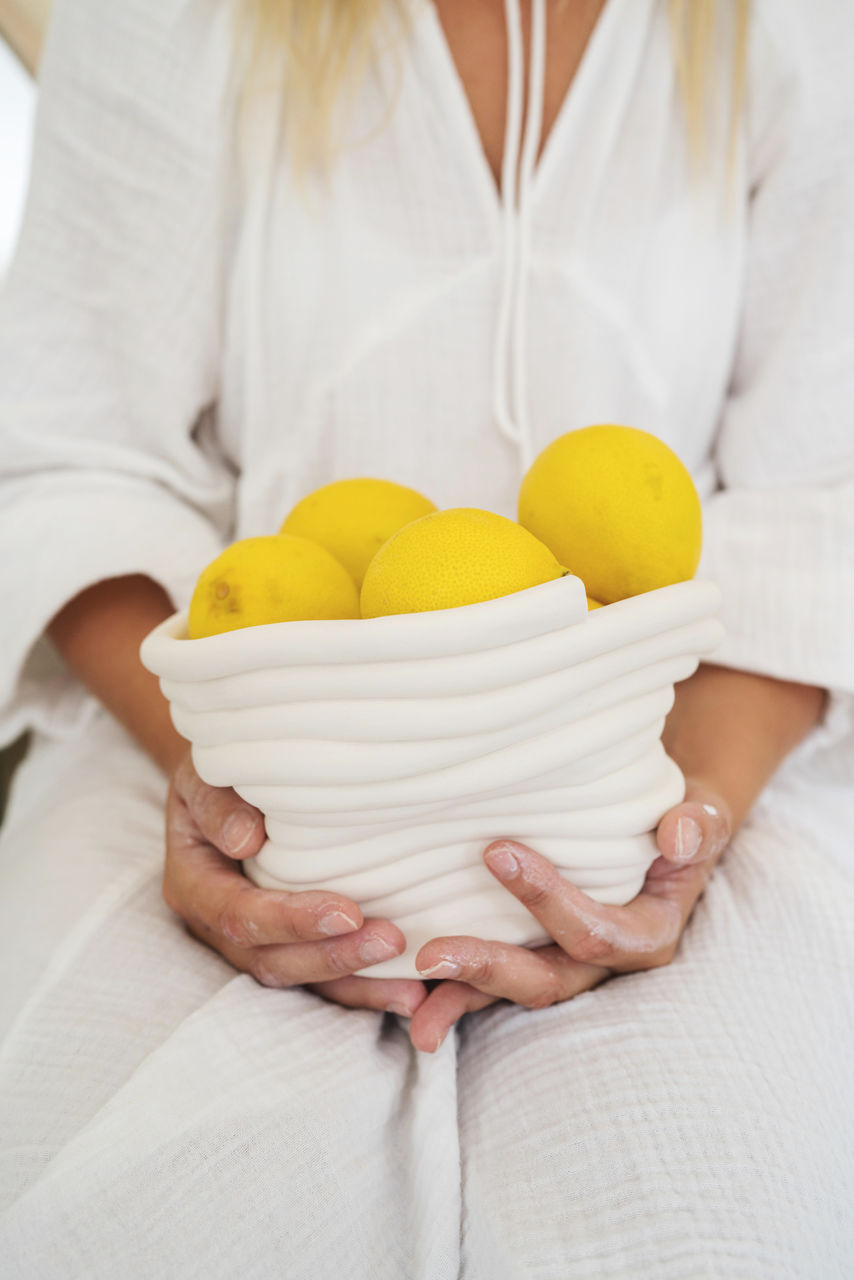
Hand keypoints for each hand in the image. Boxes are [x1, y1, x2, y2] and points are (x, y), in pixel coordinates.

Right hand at [163, 749, 429, 1017]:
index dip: (290, 920)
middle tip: (391, 941)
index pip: (237, 915)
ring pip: (299, 979)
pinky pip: (321, 979)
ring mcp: (249, 943)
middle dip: (333, 956)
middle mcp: (216, 925)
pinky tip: (411, 993)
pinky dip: (363, 988)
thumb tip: (245, 841)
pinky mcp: (284, 947)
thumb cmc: (223, 771)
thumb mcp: (209, 773)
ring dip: (355, 983)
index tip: (347, 912)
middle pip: (270, 960)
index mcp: (192, 884)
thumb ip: (218, 803)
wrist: (231, 780)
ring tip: (412, 988)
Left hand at [406, 781, 731, 1052]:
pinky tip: (407, 1001)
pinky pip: (490, 984)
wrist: (664, 833)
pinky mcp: (532, 957)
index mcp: (645, 935)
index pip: (595, 933)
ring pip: (511, 992)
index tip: (498, 852)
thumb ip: (699, 825)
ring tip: (412, 1015)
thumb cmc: (678, 820)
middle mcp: (602, 963)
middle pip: (545, 980)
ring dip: (460, 1000)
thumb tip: (678, 836)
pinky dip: (451, 994)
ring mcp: (564, 966)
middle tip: (431, 952)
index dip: (548, 901)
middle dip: (488, 968)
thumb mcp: (703, 814)